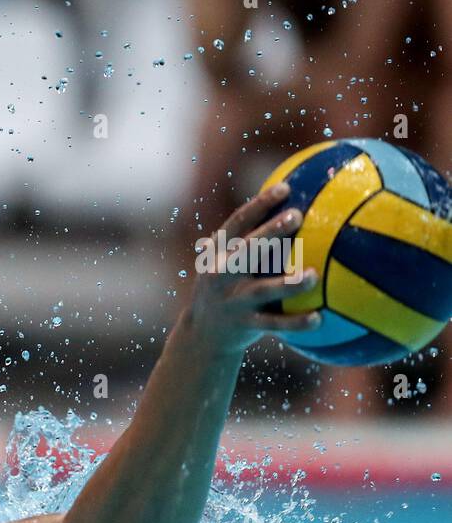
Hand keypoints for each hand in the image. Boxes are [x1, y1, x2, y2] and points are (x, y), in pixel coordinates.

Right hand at [185, 181, 322, 354]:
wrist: (203, 334)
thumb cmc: (225, 288)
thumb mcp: (223, 262)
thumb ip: (246, 240)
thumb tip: (290, 205)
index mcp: (218, 254)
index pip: (237, 223)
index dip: (260, 205)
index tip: (284, 188)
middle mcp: (222, 275)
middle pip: (247, 250)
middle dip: (270, 232)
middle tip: (297, 216)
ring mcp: (233, 301)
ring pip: (262, 290)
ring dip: (287, 283)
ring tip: (312, 276)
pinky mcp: (245, 324)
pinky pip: (274, 323)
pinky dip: (295, 322)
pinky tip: (319, 318)